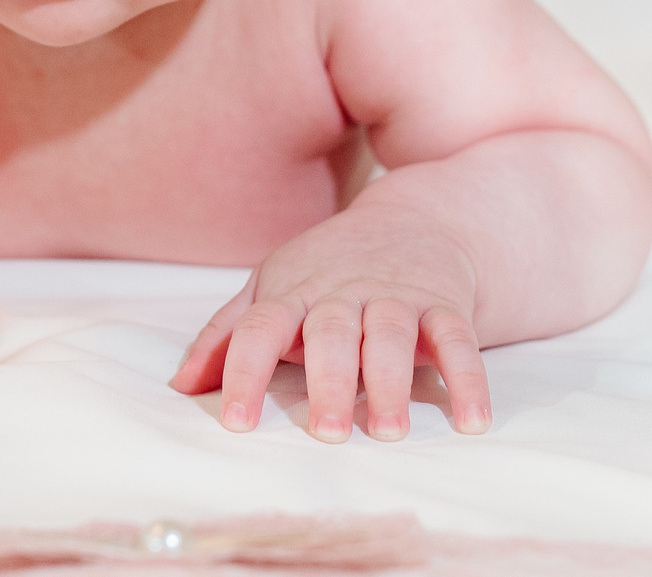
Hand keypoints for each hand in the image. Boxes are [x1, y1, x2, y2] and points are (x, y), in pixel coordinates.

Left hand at [168, 204, 490, 441]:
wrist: (412, 219)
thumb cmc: (326, 270)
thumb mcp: (272, 288)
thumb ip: (228, 336)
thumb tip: (180, 386)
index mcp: (293, 291)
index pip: (260, 328)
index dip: (244, 371)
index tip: (236, 422)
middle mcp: (344, 292)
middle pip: (332, 333)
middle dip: (330, 381)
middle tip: (327, 432)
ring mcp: (397, 296)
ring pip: (392, 336)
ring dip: (392, 382)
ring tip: (389, 432)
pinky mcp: (445, 305)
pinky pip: (458, 340)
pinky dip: (467, 379)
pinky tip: (471, 421)